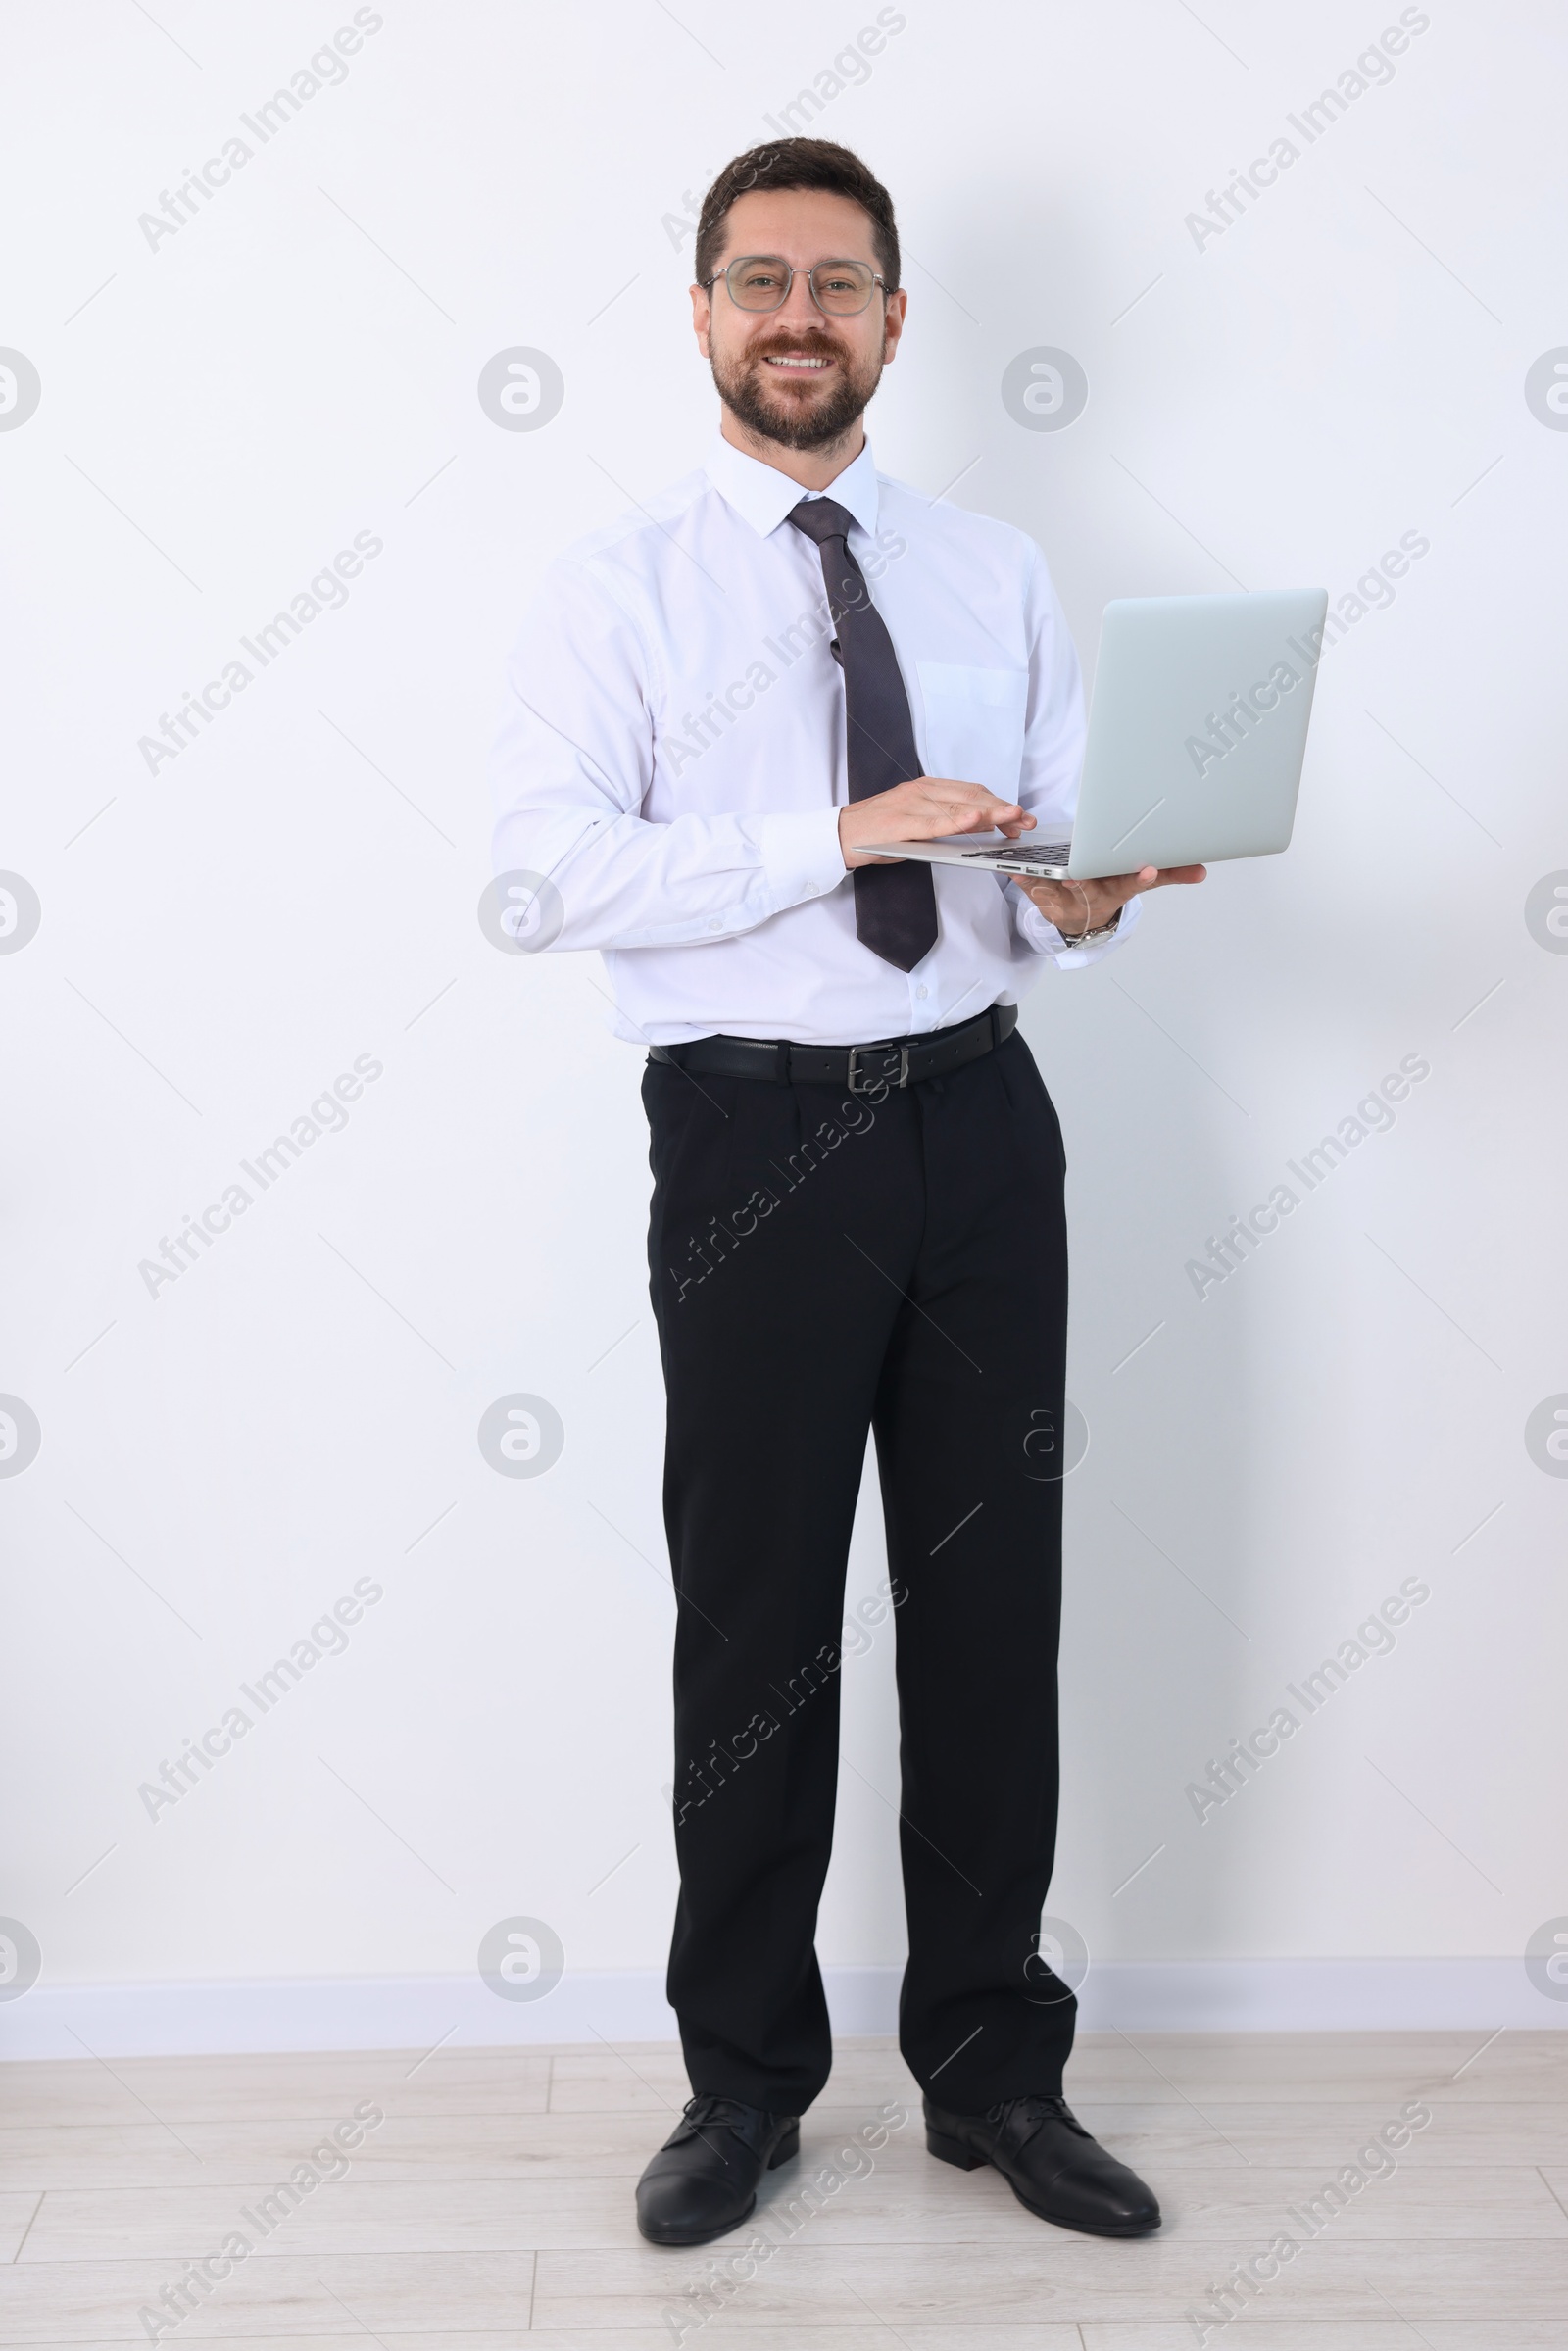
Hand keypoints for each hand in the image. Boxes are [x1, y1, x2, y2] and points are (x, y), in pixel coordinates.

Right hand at [838, 776, 1031, 869]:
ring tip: (1013, 819)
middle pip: (972, 796)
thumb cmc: (878, 831)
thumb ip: (945, 820)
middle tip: (1026, 821)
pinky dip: (957, 821)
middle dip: (1003, 809)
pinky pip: (934, 822)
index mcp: (928, 788)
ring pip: (958, 807)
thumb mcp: (916, 821)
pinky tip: (976, 821)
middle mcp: (922, 791)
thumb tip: (980, 825)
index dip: (999, 802)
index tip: (1020, 816)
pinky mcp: (900, 823)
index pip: (972, 792)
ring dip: (990, 813)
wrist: (840, 835)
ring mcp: (911, 805)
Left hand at [1011, 863, 1206, 937]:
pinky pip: (1031, 889)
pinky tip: (1015, 869)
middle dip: (1084, 883)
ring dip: (1046, 884)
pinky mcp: (1042, 899)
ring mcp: (1066, 901)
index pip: (1131, 885)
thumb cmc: (1107, 891)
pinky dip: (1023, 880)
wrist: (1079, 917)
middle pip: (1090, 889)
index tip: (1151, 871)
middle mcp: (1091, 897)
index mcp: (1114, 891)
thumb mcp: (1134, 883)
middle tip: (1078, 876)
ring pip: (1056, 892)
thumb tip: (1202, 871)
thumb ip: (1169, 875)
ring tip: (1037, 870)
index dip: (1141, 879)